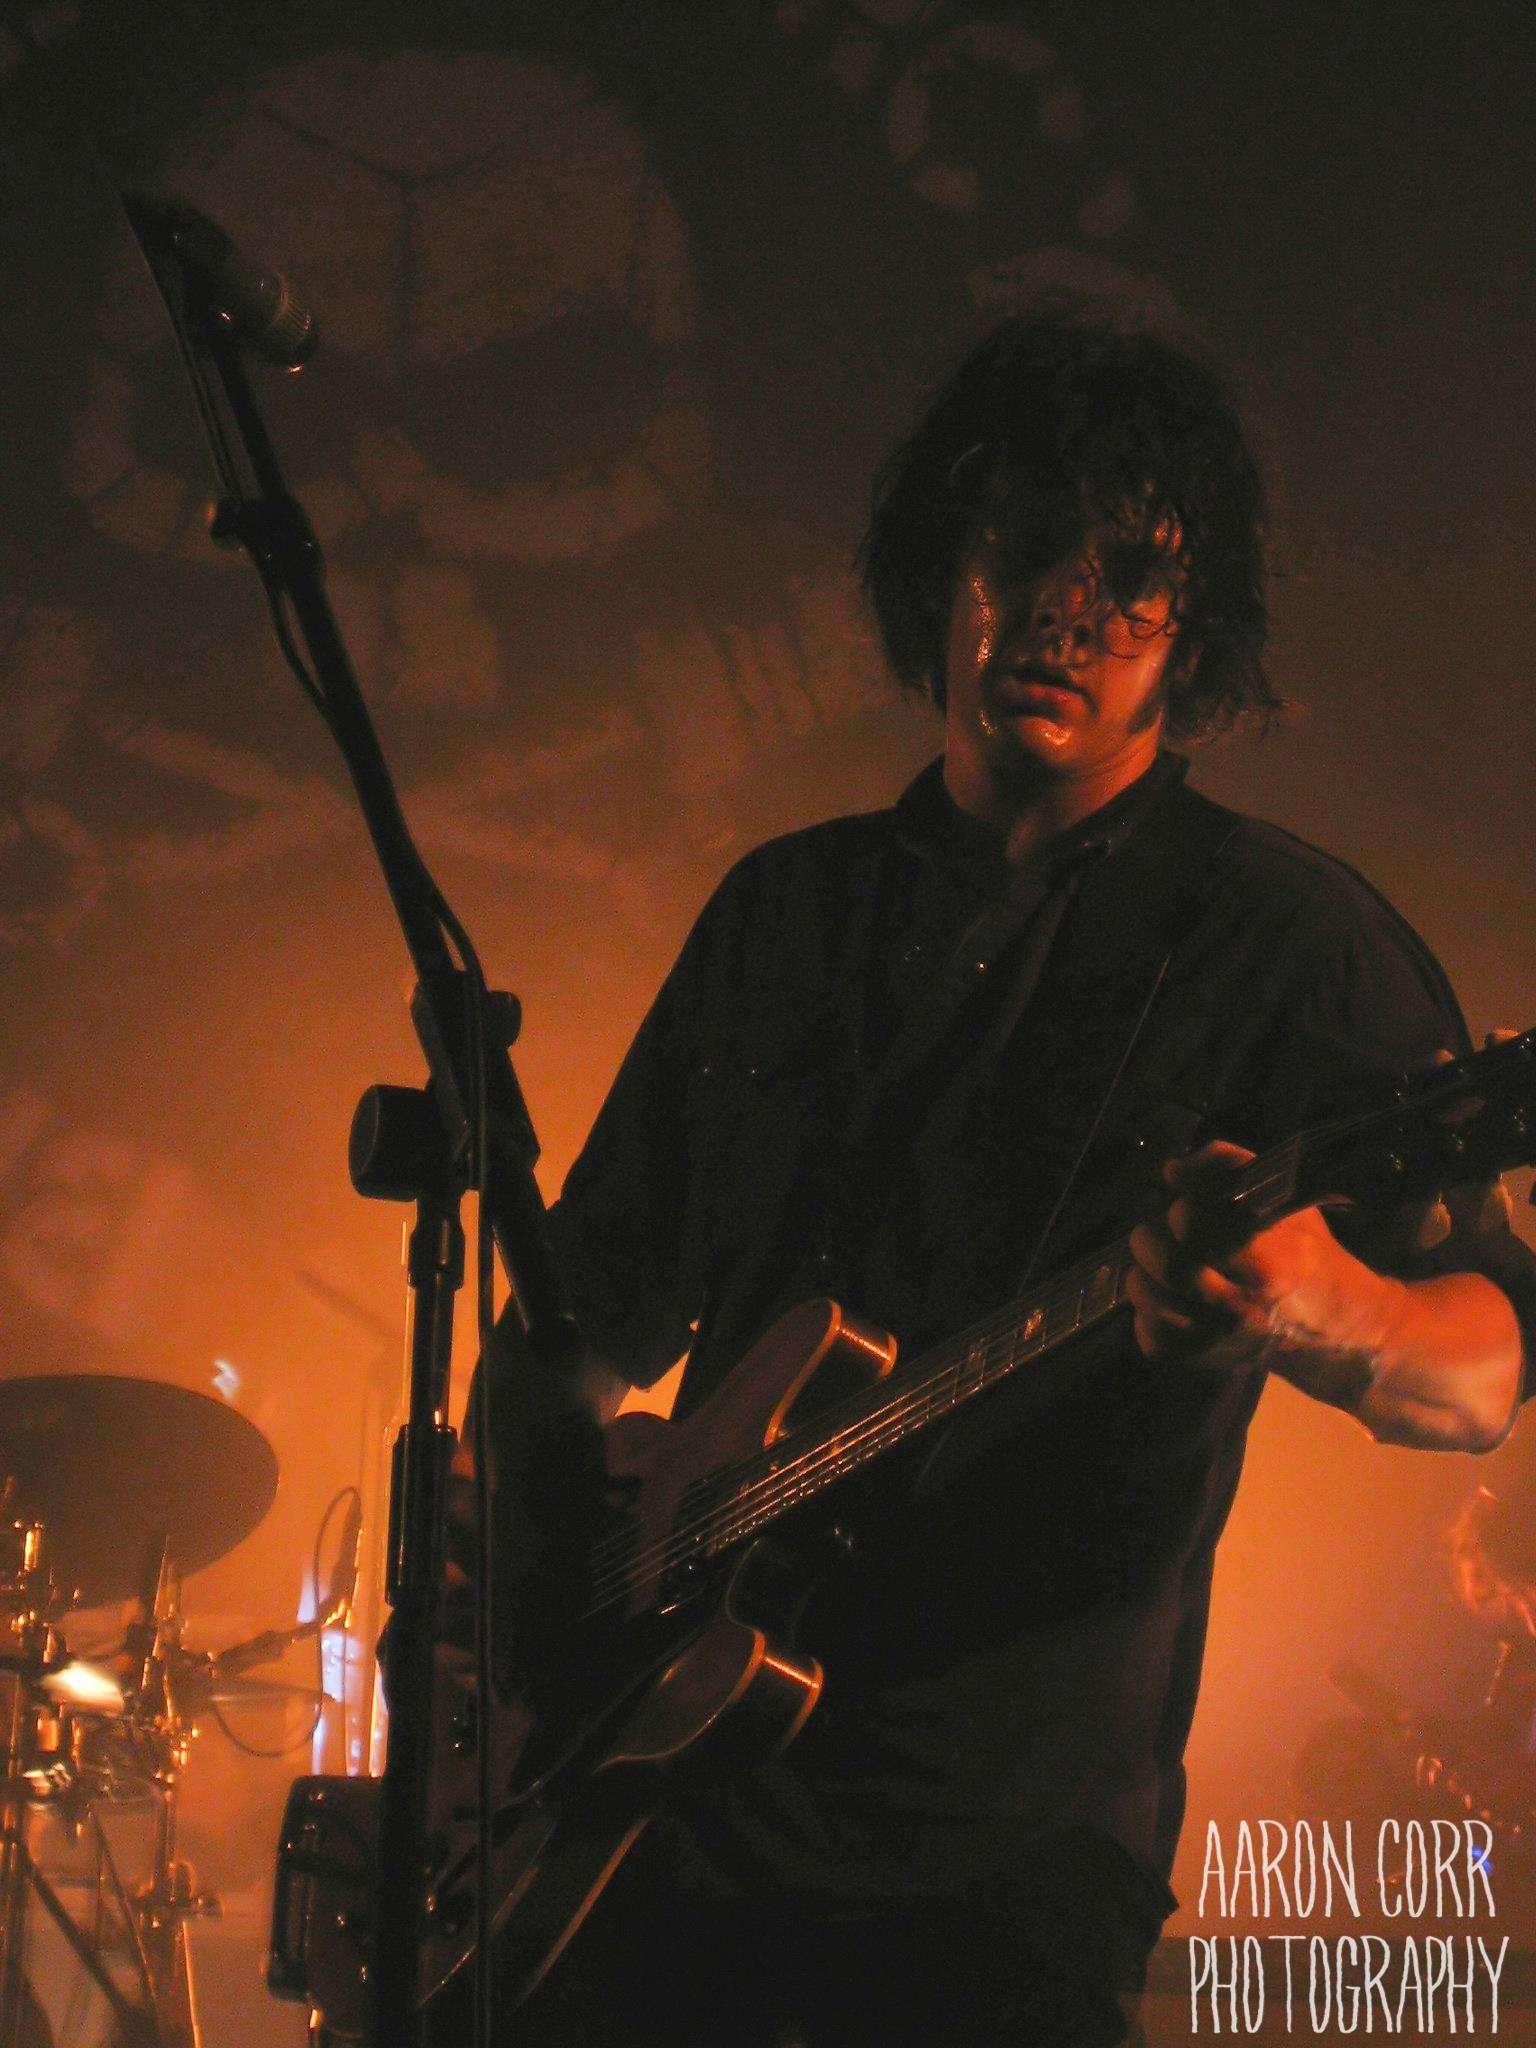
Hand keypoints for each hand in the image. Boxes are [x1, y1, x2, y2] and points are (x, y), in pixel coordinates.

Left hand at [1125, 1141, 1396, 1379]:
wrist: (1337, 1324)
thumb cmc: (1304, 1251)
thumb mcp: (1284, 1198)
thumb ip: (1228, 1167)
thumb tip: (1172, 1171)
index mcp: (1269, 1259)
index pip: (1191, 1224)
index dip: (1182, 1210)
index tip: (1188, 1208)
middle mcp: (1246, 1304)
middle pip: (1168, 1266)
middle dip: (1149, 1240)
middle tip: (1154, 1233)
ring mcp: (1225, 1338)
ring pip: (1151, 1302)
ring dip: (1141, 1276)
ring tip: (1154, 1266)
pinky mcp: (1209, 1360)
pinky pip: (1154, 1341)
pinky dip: (1146, 1319)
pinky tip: (1166, 1303)